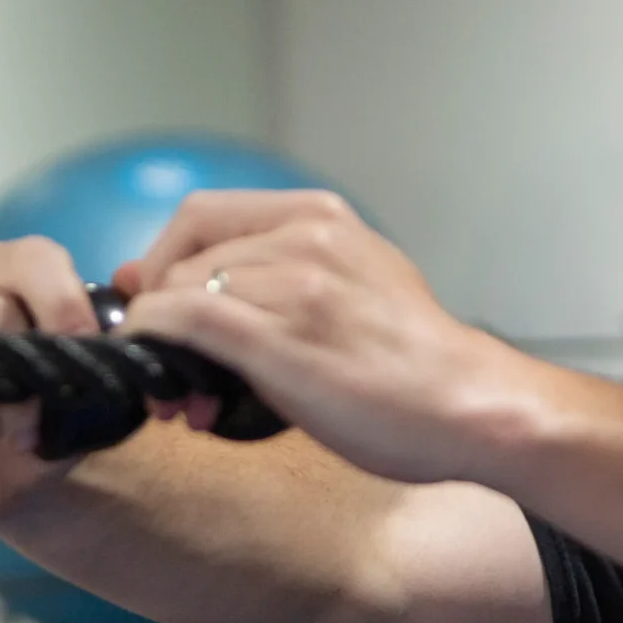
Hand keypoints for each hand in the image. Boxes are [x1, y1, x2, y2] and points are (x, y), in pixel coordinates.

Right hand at [0, 238, 100, 520]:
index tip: (83, 348)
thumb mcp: (92, 403)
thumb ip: (107, 371)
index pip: (38, 259)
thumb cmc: (52, 425)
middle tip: (34, 421)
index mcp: (27, 279)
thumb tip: (124, 354)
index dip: (62, 302)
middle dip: (19, 361)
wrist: (11, 481)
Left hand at [115, 190, 536, 484]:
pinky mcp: (282, 336)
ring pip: (179, 290)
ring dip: (161, 342)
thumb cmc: (417, 364)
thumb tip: (214, 291)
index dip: (162, 259)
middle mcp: (306, 236)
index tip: (151, 300)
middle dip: (158, 308)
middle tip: (165, 362)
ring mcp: (294, 283)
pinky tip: (167, 380)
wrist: (471, 406)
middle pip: (184, 253)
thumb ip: (291, 275)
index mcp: (323, 217)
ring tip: (183, 396)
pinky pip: (185, 321)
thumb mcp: (362, 285)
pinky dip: (156, 342)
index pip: (205, 215)